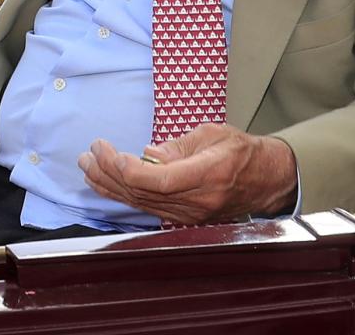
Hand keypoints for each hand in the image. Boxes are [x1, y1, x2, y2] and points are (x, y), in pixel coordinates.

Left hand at [76, 124, 298, 224]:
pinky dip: (122, 195)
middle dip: (109, 172)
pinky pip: (146, 208)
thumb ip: (177, 146)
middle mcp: (197, 201)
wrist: (266, 180)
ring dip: (109, 184)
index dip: (128, 169)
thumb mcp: (212, 135)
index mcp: (207, 175)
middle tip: (89, 153)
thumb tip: (146, 155)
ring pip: (140, 203)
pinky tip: (103, 184)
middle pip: (143, 192)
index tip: (108, 151)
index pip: (159, 181)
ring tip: (87, 165)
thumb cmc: (241, 151)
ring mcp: (190, 215)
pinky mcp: (183, 219)